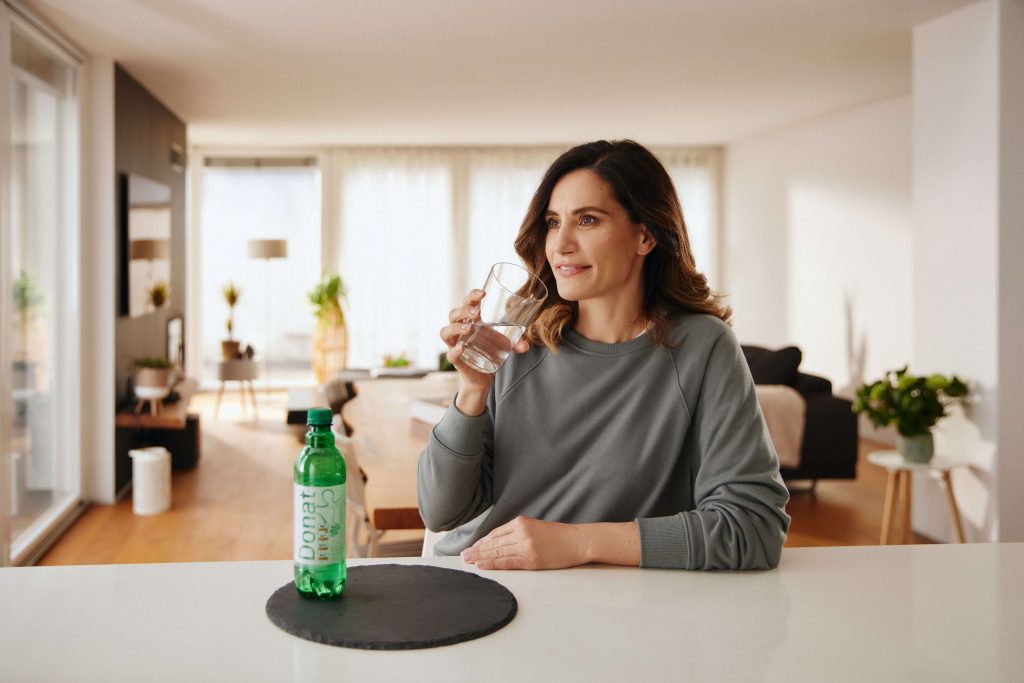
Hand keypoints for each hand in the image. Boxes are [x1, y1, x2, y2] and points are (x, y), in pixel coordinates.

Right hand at [440, 289, 529, 413]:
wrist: (482, 375)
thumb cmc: (489, 351)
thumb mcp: (504, 343)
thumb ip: (516, 343)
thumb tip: (525, 346)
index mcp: (471, 320)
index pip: (467, 302)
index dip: (472, 296)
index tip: (483, 293)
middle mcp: (459, 330)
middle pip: (454, 314)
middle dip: (464, 310)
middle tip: (478, 313)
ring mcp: (455, 344)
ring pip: (446, 332)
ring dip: (456, 327)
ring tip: (469, 328)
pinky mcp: (456, 360)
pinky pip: (450, 354)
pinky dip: (454, 351)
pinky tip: (461, 349)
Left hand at [460, 516, 586, 569]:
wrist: (578, 541)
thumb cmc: (558, 537)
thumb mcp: (535, 528)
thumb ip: (518, 533)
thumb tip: (498, 544)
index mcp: (521, 522)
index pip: (496, 533)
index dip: (482, 542)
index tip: (472, 548)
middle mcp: (521, 532)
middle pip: (494, 542)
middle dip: (477, 549)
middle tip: (463, 555)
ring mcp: (526, 545)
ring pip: (497, 552)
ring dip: (480, 557)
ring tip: (468, 561)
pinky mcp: (531, 559)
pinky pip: (507, 562)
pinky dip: (492, 563)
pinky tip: (482, 564)